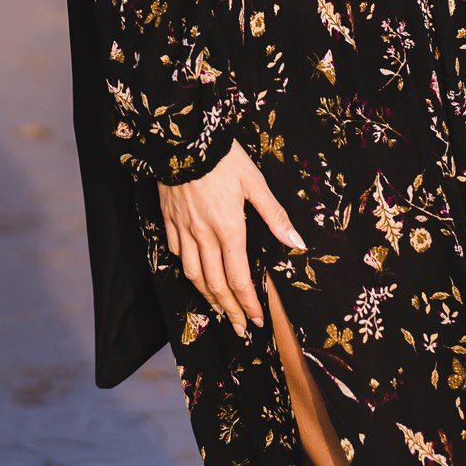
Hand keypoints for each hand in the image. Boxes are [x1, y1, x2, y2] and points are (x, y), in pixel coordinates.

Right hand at [155, 139, 307, 338]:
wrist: (182, 137)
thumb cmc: (222, 157)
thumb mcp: (254, 182)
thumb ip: (274, 215)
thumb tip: (296, 242)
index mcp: (229, 228)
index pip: (239, 278)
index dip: (249, 304)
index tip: (257, 321)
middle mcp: (204, 235)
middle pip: (215, 284)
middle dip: (230, 311)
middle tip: (240, 328)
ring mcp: (183, 229)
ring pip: (192, 273)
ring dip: (206, 296)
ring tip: (218, 309)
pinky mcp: (168, 219)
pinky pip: (175, 252)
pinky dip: (185, 268)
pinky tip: (193, 272)